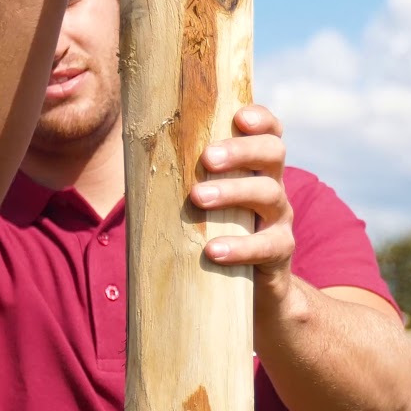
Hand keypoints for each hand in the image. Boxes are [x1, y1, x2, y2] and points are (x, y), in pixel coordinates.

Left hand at [191, 105, 294, 308]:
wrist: (252, 293)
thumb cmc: (216, 236)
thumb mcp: (207, 204)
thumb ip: (184, 180)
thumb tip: (130, 158)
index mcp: (255, 168)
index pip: (268, 132)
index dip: (261, 118)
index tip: (238, 117)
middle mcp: (273, 187)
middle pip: (273, 152)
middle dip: (241, 151)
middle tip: (207, 158)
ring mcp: (280, 219)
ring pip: (270, 193)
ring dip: (233, 191)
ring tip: (198, 198)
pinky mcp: (280, 253)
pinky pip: (268, 246)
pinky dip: (240, 247)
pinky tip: (214, 250)